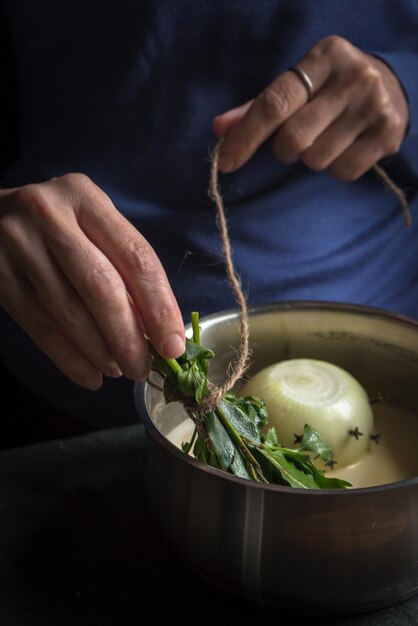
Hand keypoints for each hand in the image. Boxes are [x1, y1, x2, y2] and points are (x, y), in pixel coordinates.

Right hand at [0, 174, 184, 388]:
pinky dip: (68, 358)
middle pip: (101, 287)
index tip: (173, 344)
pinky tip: (88, 375)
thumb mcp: (89, 227)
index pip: (135, 257)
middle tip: (142, 368)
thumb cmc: (55, 226)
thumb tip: (154, 329)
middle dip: (128, 337)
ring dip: (100, 351)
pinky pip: (39, 325)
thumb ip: (120, 266)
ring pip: (68, 311)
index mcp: (85, 198)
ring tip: (117, 370)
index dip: (159, 306)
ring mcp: (17, 242)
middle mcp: (49, 213)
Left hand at [213, 36, 408, 179]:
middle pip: (294, 138)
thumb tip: (219, 129)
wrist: (393, 88)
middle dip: (285, 150)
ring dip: (311, 159)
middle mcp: (353, 76)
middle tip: (294, 143)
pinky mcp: (389, 132)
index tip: (225, 163)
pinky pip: (343, 172)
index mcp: (325, 56)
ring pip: (317, 159)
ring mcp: (374, 104)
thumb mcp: (299, 86)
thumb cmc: (330, 89)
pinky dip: (336, 169)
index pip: (274, 103)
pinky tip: (345, 148)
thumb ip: (258, 107)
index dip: (246, 137)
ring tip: (326, 139)